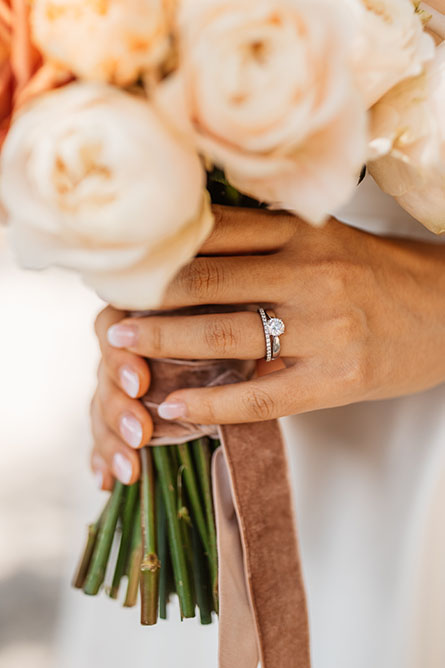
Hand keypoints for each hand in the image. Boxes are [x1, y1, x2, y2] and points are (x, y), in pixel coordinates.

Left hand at [90, 205, 444, 486]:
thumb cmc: (377, 275)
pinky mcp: (335, 379)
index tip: (121, 256)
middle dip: (147, 293)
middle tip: (103, 299)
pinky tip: (174, 404)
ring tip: (120, 343)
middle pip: (207, 280)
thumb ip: (268, 239)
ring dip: (163, 340)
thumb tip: (193, 240)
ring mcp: (322, 329)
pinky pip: (260, 394)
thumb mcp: (326, 239)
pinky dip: (211, 402)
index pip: (214, 232)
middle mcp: (309, 273)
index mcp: (304, 233)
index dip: (159, 246)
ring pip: (224, 333)